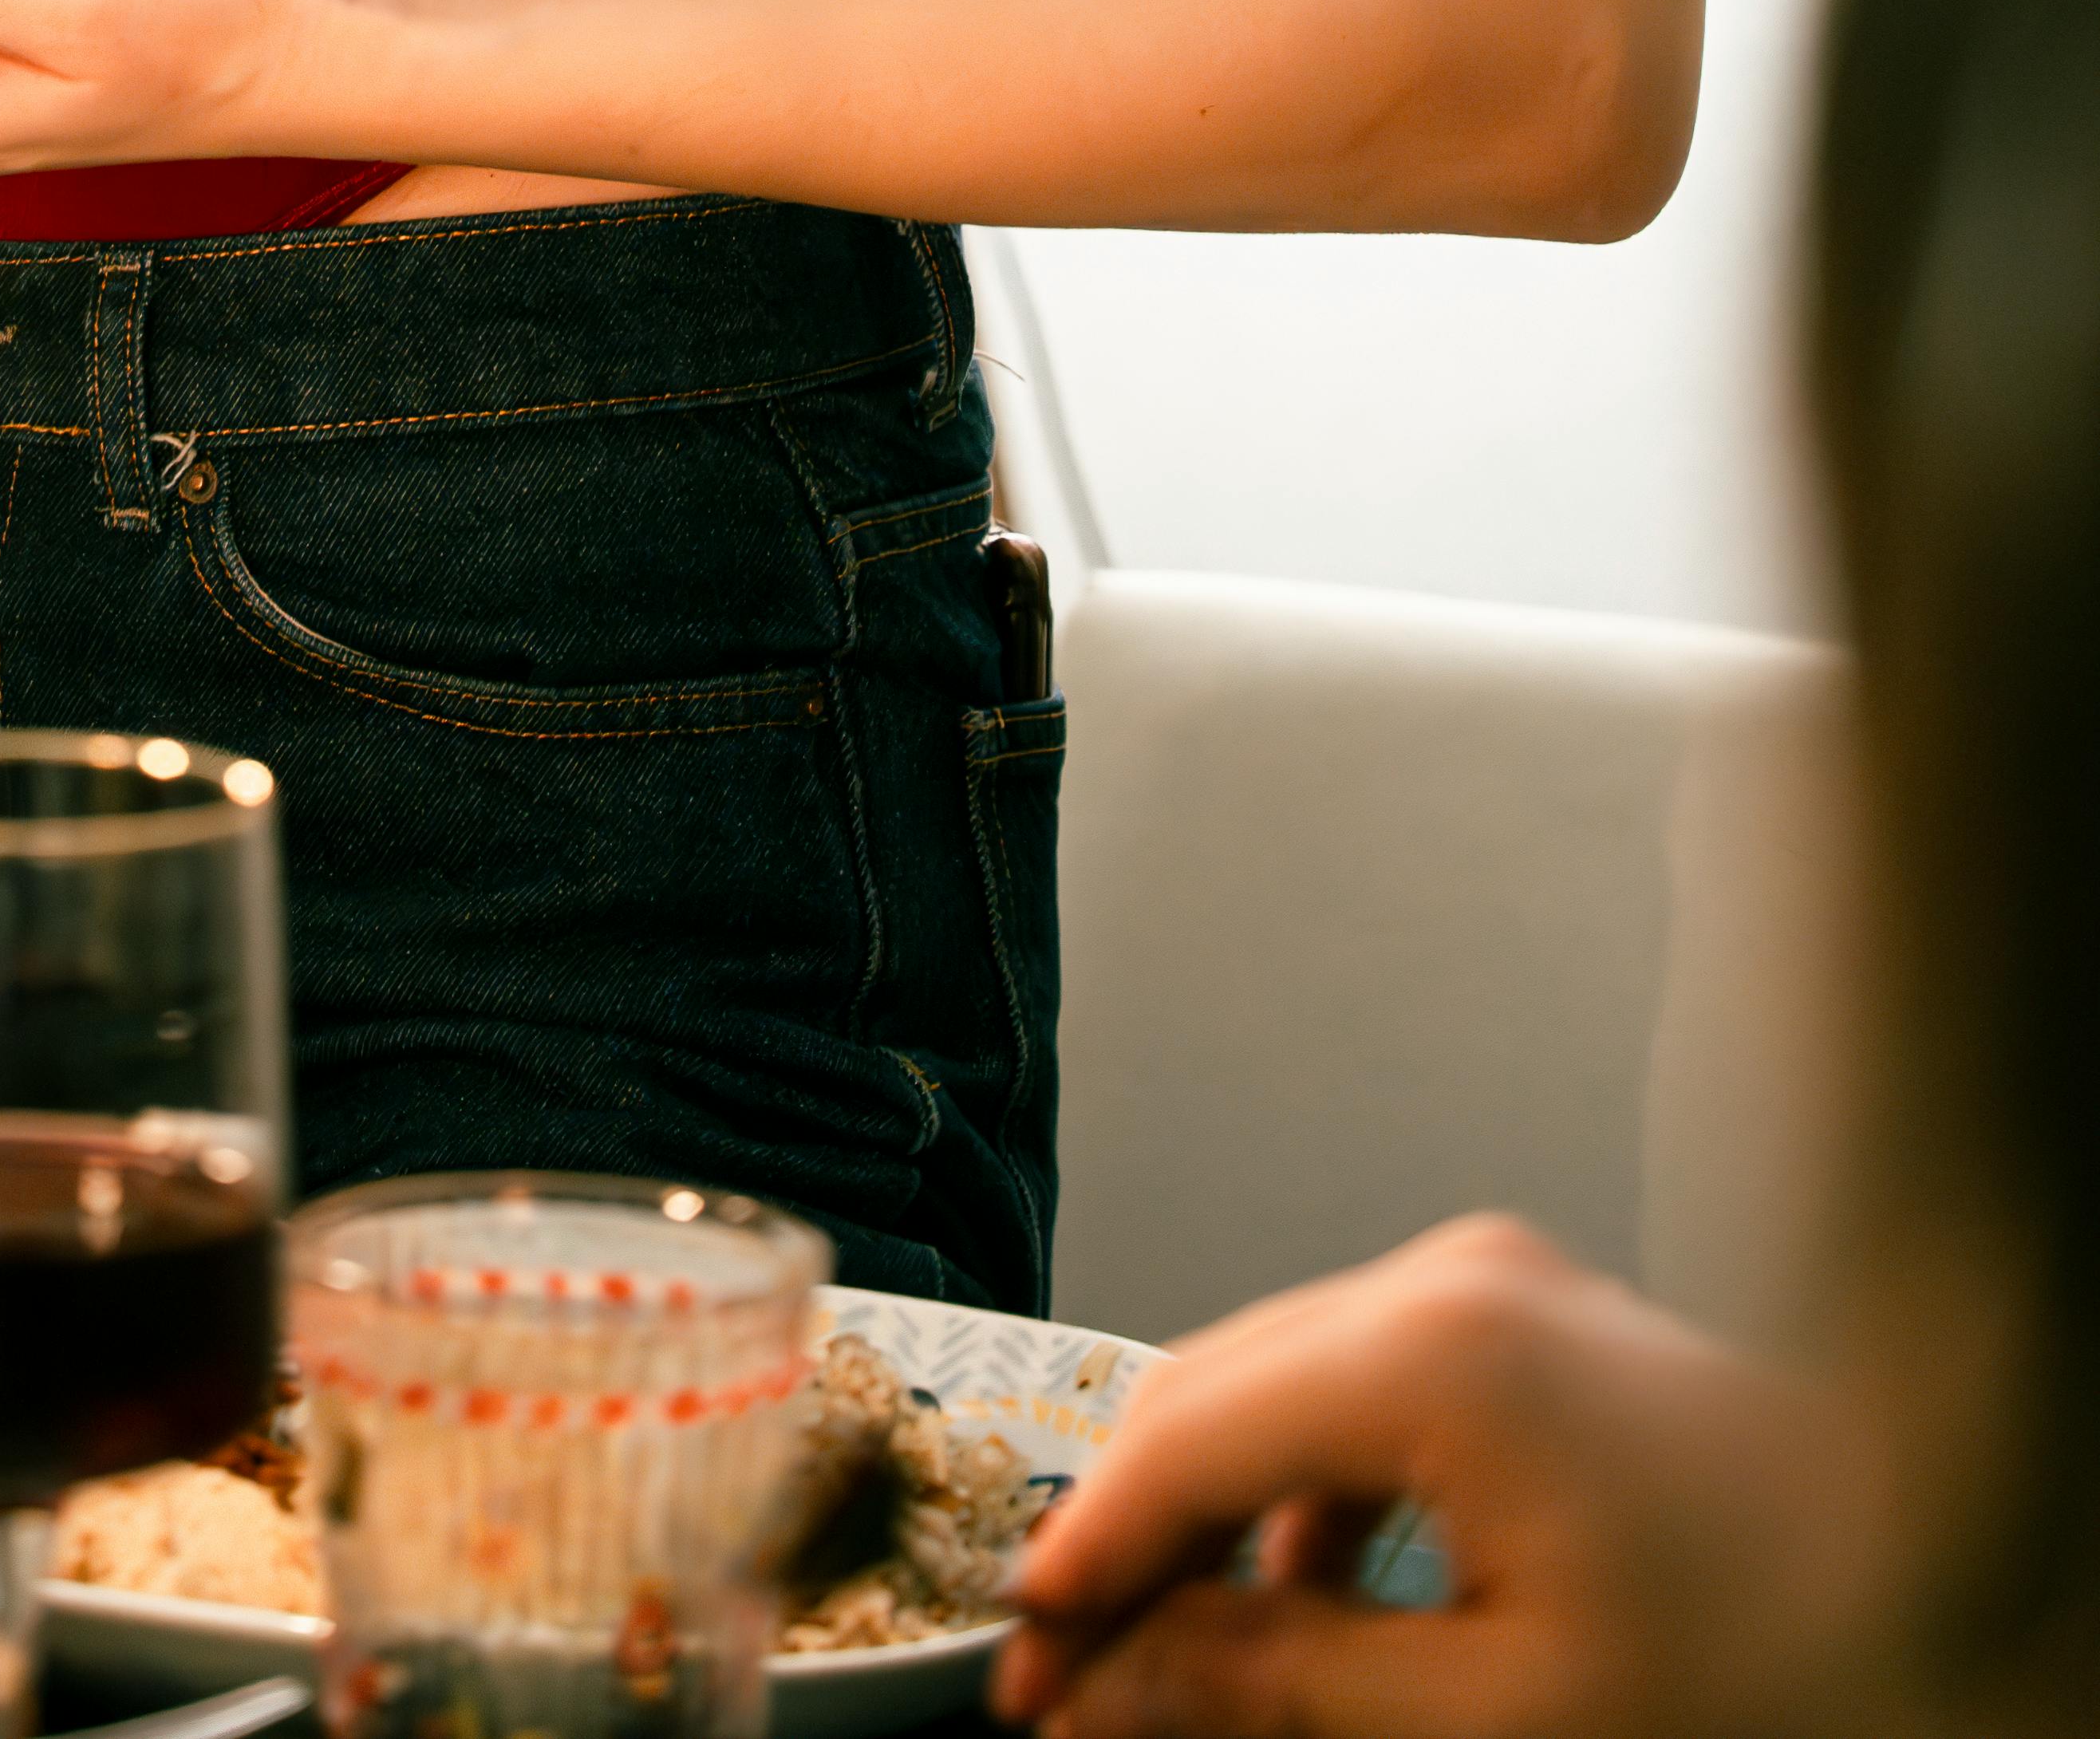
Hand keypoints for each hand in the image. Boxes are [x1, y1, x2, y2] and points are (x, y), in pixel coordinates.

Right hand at [991, 1219, 1883, 1738]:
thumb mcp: (1493, 1710)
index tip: (1026, 1665)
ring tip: (1184, 1677)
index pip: (1181, 1431)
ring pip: (1283, 1398)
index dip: (1084, 1558)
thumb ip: (1282, 1684)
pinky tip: (1314, 1623)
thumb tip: (1124, 1683)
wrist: (1952, 1585)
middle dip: (1136, 1547)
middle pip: (1216, 1393)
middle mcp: (1454, 1281)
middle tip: (1076, 1689)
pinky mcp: (1540, 1335)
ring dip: (1221, 1536)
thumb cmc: (1773, 1652)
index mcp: (1434, 1346)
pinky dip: (1317, 1510)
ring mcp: (1502, 1295)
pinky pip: (1371, 1402)